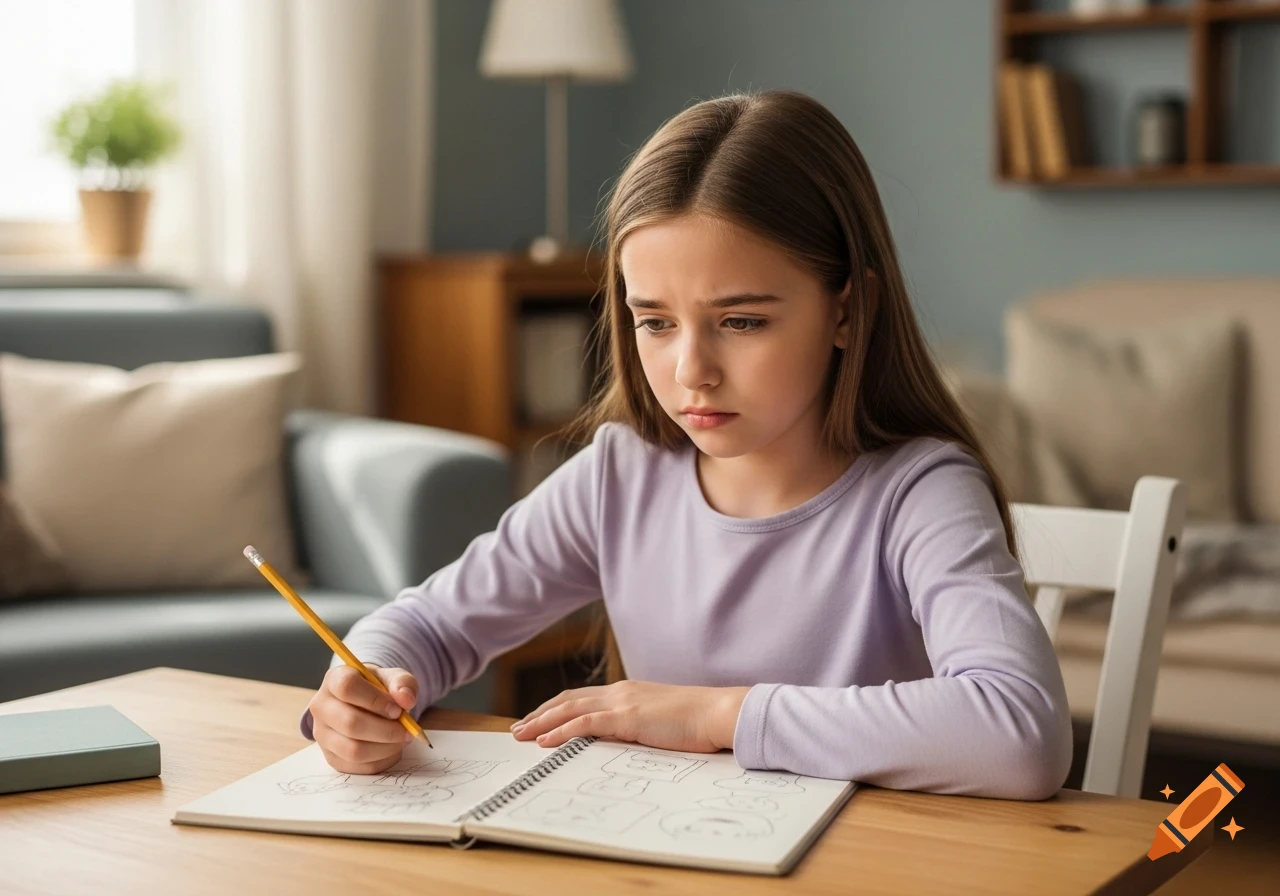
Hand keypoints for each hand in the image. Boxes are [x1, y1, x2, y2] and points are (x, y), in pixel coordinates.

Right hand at [309, 664, 419, 773]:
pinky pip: (357, 767)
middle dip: (386, 730)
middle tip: (406, 730)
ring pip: (353, 750)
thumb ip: (402, 683)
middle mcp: (321, 707)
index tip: (397, 710)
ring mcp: (322, 734)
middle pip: (350, 723)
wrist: (366, 704)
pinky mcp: (330, 757)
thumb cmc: (378, 689)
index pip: (348, 687)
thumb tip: (406, 699)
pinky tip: (391, 750)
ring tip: (401, 740)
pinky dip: (381, 761)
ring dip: (385, 748)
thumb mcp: (392, 678)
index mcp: (334, 679)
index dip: (375, 700)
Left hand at [510, 680, 749, 752]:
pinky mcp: (627, 717)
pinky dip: (560, 731)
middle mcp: (620, 692)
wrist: (718, 712)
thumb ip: (639, 726)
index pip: (581, 698)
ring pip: (569, 709)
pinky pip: (584, 724)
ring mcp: (622, 702)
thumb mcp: (660, 722)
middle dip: (539, 714)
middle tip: (517, 729)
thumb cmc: (697, 721)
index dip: (556, 709)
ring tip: (520, 735)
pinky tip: (544, 741)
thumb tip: (623, 741)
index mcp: (627, 693)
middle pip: (568, 700)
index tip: (537, 720)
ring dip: (541, 722)